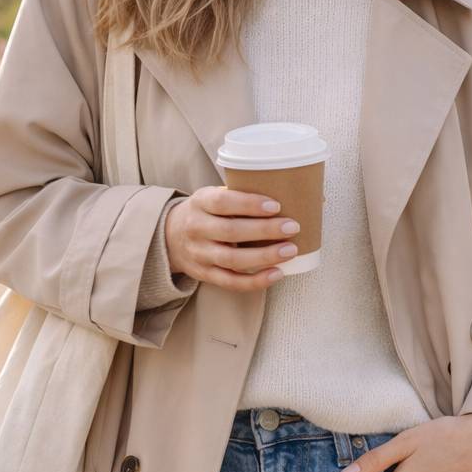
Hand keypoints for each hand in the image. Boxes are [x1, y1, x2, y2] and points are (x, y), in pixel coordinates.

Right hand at [165, 185, 299, 290]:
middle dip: (264, 230)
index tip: (275, 205)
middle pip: (230, 232)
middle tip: (292, 227)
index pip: (222, 203)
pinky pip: (231, 282)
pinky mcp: (205, 274)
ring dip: (264, 256)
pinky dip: (255, 281)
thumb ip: (244, 194)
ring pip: (232, 260)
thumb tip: (302, 190)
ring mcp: (200, 254)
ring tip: (290, 250)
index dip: (249, 204)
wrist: (170, 235)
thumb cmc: (207, 211)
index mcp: (200, 203)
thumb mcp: (214, 195)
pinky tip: (277, 273)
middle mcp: (196, 229)